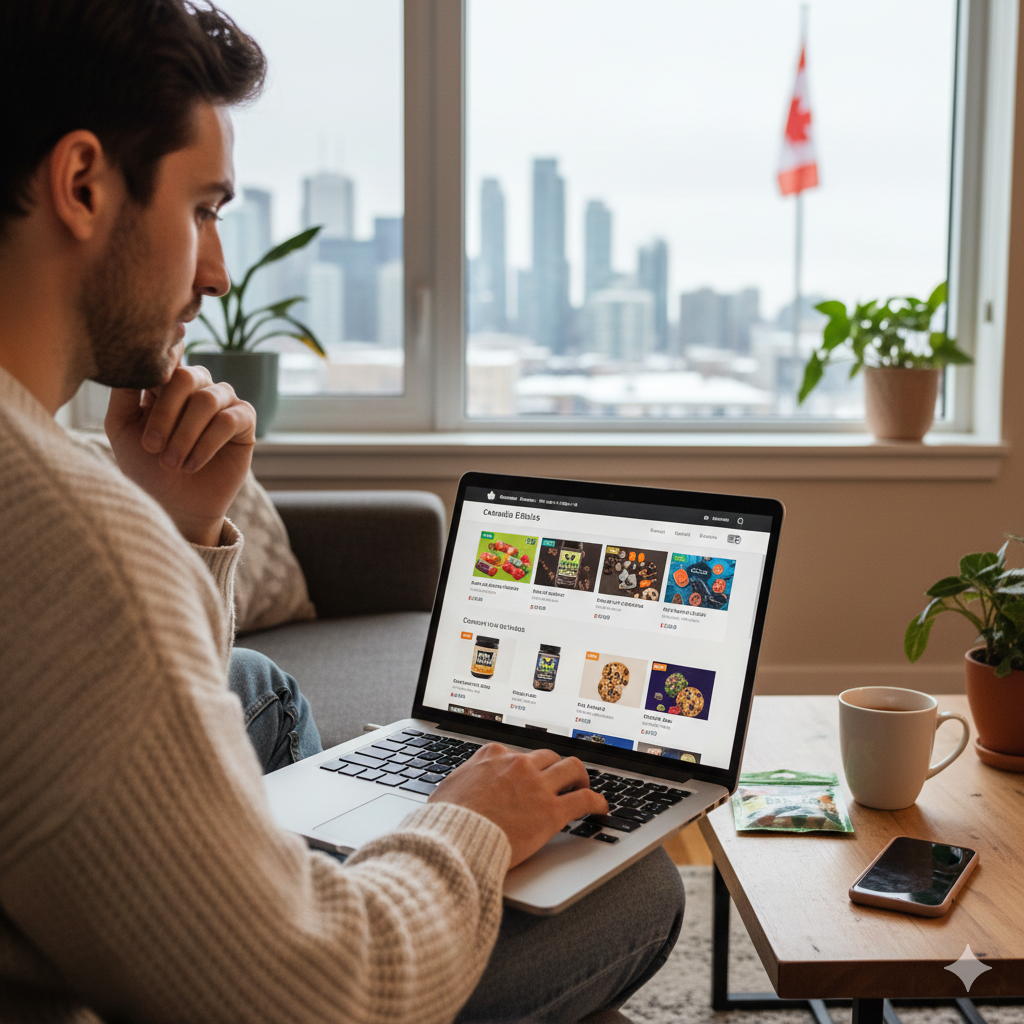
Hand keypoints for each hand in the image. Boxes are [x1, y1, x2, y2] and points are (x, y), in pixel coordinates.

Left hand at [105, 365, 255, 546]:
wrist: (174, 506)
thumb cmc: (145, 467)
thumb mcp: (122, 427)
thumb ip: (124, 390)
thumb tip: (134, 357)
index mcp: (168, 382)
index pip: (168, 357)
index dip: (162, 362)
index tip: (151, 387)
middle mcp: (198, 386)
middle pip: (187, 377)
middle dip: (166, 414)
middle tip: (152, 447)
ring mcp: (224, 402)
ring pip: (208, 400)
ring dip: (185, 435)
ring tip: (171, 463)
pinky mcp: (245, 422)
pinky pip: (229, 420)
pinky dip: (207, 444)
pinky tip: (193, 465)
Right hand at [429, 744, 607, 867]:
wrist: (453, 840)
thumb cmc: (445, 819)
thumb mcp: (449, 788)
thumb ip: (464, 780)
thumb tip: (460, 787)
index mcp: (493, 755)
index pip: (520, 753)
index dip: (528, 765)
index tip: (531, 774)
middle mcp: (518, 763)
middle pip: (549, 756)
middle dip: (557, 767)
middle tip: (562, 779)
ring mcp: (537, 785)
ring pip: (572, 768)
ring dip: (581, 777)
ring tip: (584, 786)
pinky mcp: (551, 811)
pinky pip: (584, 799)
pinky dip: (597, 802)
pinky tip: (601, 808)